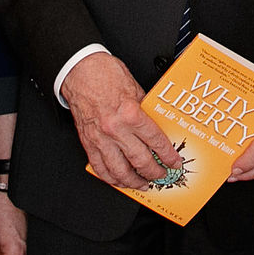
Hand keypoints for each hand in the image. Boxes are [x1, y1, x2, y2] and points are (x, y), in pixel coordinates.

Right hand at [61, 52, 180, 187]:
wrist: (79, 71)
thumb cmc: (104, 74)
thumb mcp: (134, 88)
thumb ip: (145, 109)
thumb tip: (157, 124)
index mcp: (131, 114)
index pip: (156, 142)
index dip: (168, 156)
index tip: (174, 163)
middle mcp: (116, 129)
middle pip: (140, 161)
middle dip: (154, 172)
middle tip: (161, 176)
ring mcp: (100, 138)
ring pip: (119, 171)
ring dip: (133, 181)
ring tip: (142, 184)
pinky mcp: (88, 142)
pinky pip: (99, 167)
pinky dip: (110, 178)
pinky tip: (118, 180)